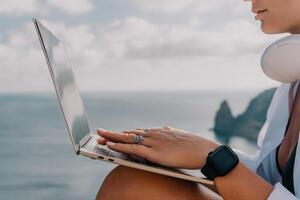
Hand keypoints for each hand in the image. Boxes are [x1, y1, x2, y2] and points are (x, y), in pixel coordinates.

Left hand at [97, 126, 218, 168]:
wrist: (205, 151)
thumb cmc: (196, 146)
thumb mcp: (181, 135)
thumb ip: (171, 132)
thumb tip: (167, 127)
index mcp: (161, 132)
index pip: (139, 131)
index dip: (126, 132)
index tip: (117, 132)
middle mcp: (155, 134)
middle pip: (130, 132)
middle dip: (115, 133)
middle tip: (101, 132)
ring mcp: (154, 143)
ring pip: (128, 139)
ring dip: (113, 138)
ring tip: (100, 137)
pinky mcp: (155, 153)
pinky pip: (133, 149)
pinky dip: (121, 146)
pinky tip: (111, 145)